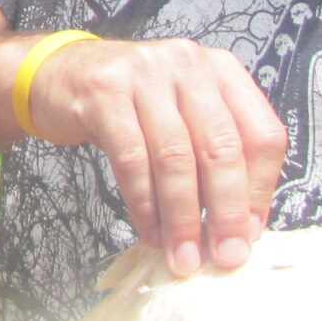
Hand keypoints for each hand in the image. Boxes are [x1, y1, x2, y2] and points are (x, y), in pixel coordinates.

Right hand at [20, 36, 287, 274]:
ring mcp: (146, 73)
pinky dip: (144, 204)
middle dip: (226, 211)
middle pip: (221, 147)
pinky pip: (132, 159)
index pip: (262, 134)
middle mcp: (190, 64)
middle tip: (224, 256)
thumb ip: (214, 157)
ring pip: (176, 158)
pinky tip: (150, 231)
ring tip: (182, 256)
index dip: (261, 191)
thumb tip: (240, 228)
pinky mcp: (105, 92)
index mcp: (223, 71)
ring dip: (182, 218)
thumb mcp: (183, 116)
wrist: (60, 75)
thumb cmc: (133, 104)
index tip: (249, 235)